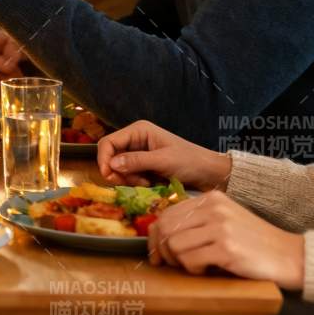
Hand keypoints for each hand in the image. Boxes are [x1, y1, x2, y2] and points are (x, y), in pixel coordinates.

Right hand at [97, 119, 232, 189]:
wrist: (210, 174)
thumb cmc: (190, 162)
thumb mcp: (163, 161)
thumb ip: (136, 161)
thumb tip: (111, 164)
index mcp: (139, 131)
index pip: (109, 142)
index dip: (104, 159)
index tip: (109, 176)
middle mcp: (136, 140)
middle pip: (111, 156)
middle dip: (119, 172)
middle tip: (136, 182)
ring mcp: (139, 153)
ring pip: (119, 168)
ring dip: (129, 179)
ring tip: (148, 183)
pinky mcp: (143, 166)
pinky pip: (129, 175)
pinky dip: (136, 182)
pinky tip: (151, 183)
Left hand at [148, 190, 305, 289]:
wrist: (291, 257)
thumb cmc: (255, 244)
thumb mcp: (225, 222)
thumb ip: (198, 222)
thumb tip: (161, 236)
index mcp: (211, 199)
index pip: (167, 213)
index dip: (156, 236)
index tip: (158, 254)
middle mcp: (213, 208)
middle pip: (165, 228)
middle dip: (163, 251)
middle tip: (171, 265)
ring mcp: (220, 227)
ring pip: (174, 245)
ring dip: (180, 263)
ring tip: (198, 267)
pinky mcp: (227, 248)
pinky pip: (190, 260)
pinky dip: (194, 270)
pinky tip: (209, 271)